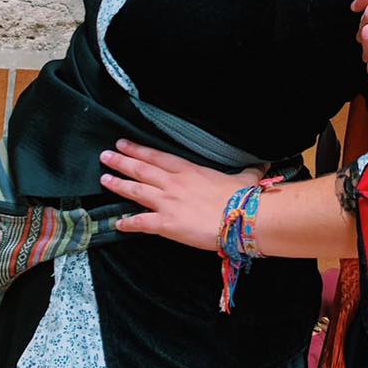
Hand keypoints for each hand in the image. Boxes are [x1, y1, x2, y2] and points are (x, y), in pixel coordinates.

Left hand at [99, 139, 262, 248]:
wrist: (242, 218)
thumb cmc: (243, 197)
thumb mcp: (246, 178)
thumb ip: (249, 172)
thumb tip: (263, 167)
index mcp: (190, 170)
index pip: (157, 157)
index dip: (138, 150)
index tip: (123, 143)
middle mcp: (174, 183)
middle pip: (141, 169)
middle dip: (121, 161)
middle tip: (105, 155)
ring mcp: (168, 202)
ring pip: (135, 191)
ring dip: (118, 184)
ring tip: (104, 179)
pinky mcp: (167, 223)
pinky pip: (141, 222)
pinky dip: (127, 223)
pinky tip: (117, 223)